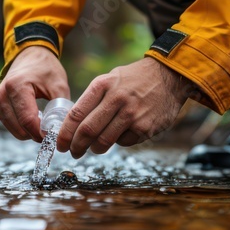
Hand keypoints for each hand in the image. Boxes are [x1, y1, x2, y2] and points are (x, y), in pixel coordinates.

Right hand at [0, 46, 69, 141]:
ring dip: (28, 131)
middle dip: (36, 134)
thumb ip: (61, 108)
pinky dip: (21, 127)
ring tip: (43, 123)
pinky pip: (8, 123)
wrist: (31, 55)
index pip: (27, 120)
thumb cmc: (46, 68)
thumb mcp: (59, 86)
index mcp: (17, 86)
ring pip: (13, 128)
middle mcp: (2, 93)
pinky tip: (33, 120)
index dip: (41, 133)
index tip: (53, 136)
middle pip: (19, 127)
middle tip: (50, 131)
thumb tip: (62, 131)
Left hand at [57, 58, 192, 157]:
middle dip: (76, 146)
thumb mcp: (110, 79)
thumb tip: (72, 123)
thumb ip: (93, 98)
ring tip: (94, 148)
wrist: (169, 77)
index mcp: (102, 85)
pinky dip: (118, 142)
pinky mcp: (144, 127)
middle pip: (87, 131)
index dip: (65, 134)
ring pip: (104, 141)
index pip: (76, 114)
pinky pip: (123, 143)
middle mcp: (116, 99)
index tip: (60, 144)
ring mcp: (131, 114)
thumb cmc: (134, 79)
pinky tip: (121, 134)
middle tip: (73, 152)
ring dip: (95, 148)